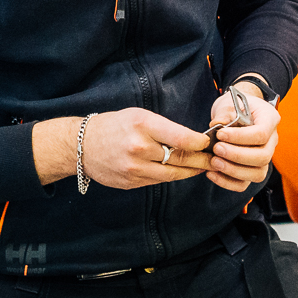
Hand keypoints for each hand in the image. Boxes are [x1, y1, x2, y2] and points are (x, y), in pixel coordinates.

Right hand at [35, 109, 213, 188]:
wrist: (83, 145)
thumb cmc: (115, 126)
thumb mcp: (139, 116)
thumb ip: (164, 128)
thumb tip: (192, 140)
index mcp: (142, 125)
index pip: (180, 137)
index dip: (199, 143)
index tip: (208, 143)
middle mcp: (139, 147)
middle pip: (179, 158)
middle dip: (201, 160)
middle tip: (214, 159)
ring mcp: (135, 168)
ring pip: (172, 174)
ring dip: (191, 172)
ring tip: (203, 167)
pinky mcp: (132, 182)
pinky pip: (159, 180)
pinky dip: (172, 176)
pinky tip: (181, 172)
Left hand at [203, 90, 279, 193]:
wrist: (239, 112)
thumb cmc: (236, 106)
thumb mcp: (230, 103)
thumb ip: (224, 113)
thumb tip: (216, 125)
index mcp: (270, 120)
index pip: (261, 134)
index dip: (241, 137)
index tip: (220, 134)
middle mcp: (272, 141)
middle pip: (263, 157)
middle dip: (237, 156)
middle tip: (217, 149)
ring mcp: (264, 158)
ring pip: (257, 174)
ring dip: (233, 171)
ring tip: (213, 162)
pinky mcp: (252, 170)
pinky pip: (245, 184)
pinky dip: (227, 182)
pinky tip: (212, 173)